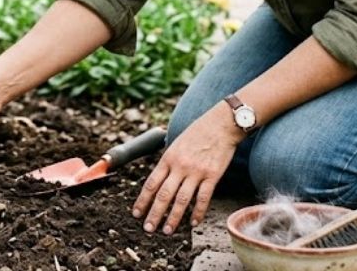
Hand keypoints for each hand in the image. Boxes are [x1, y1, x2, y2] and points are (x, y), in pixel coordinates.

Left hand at [132, 103, 242, 233]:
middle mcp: (180, 166)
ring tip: (167, 231)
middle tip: (148, 229)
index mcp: (168, 158)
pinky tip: (193, 223)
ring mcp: (196, 172)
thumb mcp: (176, 144)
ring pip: (181, 200)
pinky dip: (197, 212)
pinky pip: (203, 198)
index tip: (136, 213)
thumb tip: (158, 180)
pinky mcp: (212, 176)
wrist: (220, 125)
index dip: (142, 200)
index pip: (151, 183)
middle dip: (154, 213)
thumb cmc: (197, 133)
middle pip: (163, 195)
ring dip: (173, 217)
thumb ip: (168, 162)